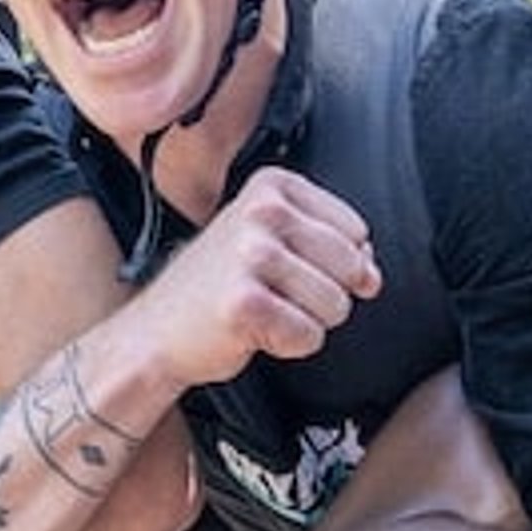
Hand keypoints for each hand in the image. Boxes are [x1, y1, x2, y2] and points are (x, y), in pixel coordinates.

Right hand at [126, 170, 379, 389]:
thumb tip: (372, 275)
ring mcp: (250, 256)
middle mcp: (261, 212)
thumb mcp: (273, 241)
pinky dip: (289, 344)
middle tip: (277, 294)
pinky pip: (308, 336)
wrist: (159, 329)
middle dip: (325, 295)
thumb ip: (333, 246)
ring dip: (307, 321)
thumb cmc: (220, 284)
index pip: (357, 231)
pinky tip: (255, 331)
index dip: (336, 263)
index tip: (292, 266)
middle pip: (351, 268)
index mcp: (274, 186)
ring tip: (265, 310)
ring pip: (335, 305)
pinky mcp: (243, 303)